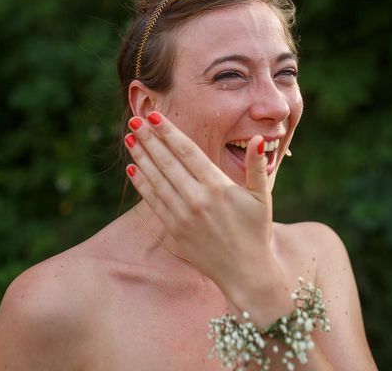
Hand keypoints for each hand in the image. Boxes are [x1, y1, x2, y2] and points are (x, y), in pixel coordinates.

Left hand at [124, 112, 286, 310]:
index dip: (169, 134)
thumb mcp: (262, 196)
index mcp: (218, 187)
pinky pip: (153, 202)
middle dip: (149, 140)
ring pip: (156, 180)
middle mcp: (197, 200)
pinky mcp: (174, 231)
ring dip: (141, 158)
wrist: (245, 272)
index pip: (188, 153)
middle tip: (135, 121)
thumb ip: (257, 166)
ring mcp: (183, 216)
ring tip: (129, 139)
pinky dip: (142, 184)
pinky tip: (133, 169)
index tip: (155, 118)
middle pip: (167, 163)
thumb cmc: (256, 232)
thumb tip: (260, 139)